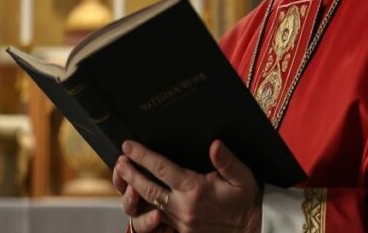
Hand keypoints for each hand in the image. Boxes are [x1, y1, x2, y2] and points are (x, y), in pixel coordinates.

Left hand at [112, 140, 261, 232]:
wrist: (249, 230)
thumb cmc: (245, 201)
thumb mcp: (242, 177)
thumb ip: (227, 161)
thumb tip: (215, 144)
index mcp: (195, 189)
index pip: (162, 169)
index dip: (142, 156)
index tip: (129, 145)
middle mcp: (183, 207)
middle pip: (148, 189)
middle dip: (130, 174)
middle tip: (118, 161)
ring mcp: (179, 222)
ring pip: (148, 207)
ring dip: (133, 192)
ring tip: (123, 178)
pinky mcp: (180, 231)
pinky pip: (156, 222)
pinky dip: (144, 211)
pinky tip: (136, 201)